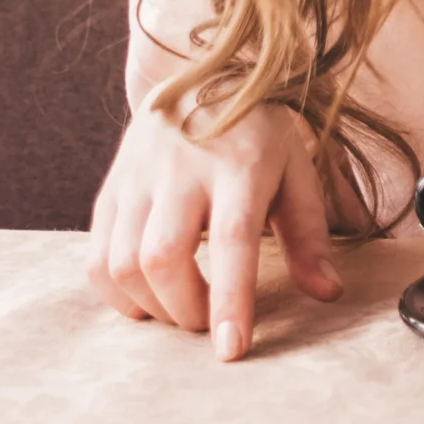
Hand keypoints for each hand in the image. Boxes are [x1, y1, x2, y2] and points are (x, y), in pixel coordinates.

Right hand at [86, 102, 341, 360]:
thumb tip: (327, 293)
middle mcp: (182, 170)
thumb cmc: (258, 132)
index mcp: (240, 165)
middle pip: (164, 258)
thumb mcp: (298, 171)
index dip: (231, 299)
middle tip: (209, 323)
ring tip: (182, 309)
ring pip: (122, 262)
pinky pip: (96, 256)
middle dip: (185, 309)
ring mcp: (137, 178)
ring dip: (150, 306)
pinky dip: (116, 294)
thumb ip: (309, 234)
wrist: (200, 75)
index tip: (232, 349)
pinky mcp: (109, 189)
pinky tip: (146, 298)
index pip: (233, 240)